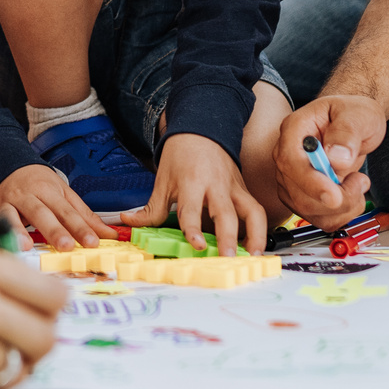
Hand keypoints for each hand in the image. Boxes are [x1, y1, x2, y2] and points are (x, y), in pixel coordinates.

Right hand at [0, 163, 121, 251]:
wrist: (7, 165)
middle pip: (41, 213)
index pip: (66, 210)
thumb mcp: (64, 194)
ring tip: (26, 247)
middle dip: (53, 230)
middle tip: (66, 246)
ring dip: (17, 231)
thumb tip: (112, 235)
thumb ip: (85, 216)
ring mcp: (5, 203)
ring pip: (10, 216)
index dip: (79, 227)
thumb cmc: (39, 185)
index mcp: (47, 190)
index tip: (92, 243)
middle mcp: (26, 196)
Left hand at [122, 133, 266, 255]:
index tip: (198, 246)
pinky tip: (256, 247)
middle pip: (226, 213)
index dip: (193, 229)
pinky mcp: (244, 190)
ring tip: (253, 257)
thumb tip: (129, 222)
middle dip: (229, 237)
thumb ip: (151, 208)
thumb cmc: (181, 156)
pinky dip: (260, 229)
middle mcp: (216, 186)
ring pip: (252, 211)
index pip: (192, 209)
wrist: (201, 130)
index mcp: (192, 183)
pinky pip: (257, 210)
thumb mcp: (162, 180)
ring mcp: (234, 188)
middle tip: (228, 258)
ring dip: (256, 235)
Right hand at [273, 94, 381, 228]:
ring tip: (359, 184)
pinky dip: (341, 215)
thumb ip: (346, 133)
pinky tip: (352, 196)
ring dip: (341, 208)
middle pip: (298, 193)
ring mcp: (293, 178)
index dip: (310, 183)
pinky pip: (318, 218)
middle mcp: (287, 156)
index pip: (290, 162)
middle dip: (336, 199)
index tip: (334, 196)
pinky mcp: (303, 195)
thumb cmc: (354, 114)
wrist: (355, 123)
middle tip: (361, 181)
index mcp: (294, 130)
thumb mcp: (357, 114)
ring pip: (307, 210)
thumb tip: (336, 158)